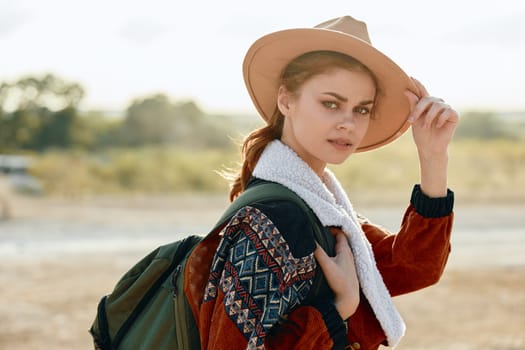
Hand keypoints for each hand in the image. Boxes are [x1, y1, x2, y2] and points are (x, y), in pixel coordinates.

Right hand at [314, 230, 359, 319]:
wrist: (349, 298)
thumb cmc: (340, 281)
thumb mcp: (327, 265)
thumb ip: (318, 252)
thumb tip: (309, 240)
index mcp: (345, 250)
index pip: (340, 233)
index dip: (332, 228)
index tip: (322, 226)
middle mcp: (349, 254)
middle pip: (341, 240)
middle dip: (331, 236)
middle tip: (320, 233)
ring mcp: (349, 263)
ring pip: (340, 249)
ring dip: (333, 245)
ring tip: (322, 243)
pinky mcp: (347, 270)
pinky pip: (341, 256)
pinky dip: (335, 253)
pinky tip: (329, 258)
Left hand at [404, 78, 458, 196]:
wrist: (429, 147)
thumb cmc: (421, 134)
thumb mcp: (415, 119)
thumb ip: (413, 105)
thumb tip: (407, 91)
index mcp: (426, 105)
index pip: (422, 92)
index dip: (417, 84)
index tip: (411, 77)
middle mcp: (436, 104)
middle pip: (428, 98)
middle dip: (418, 109)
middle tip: (412, 120)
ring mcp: (446, 109)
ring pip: (437, 105)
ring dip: (429, 117)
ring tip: (426, 126)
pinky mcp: (454, 115)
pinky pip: (448, 111)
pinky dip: (441, 118)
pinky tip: (438, 125)